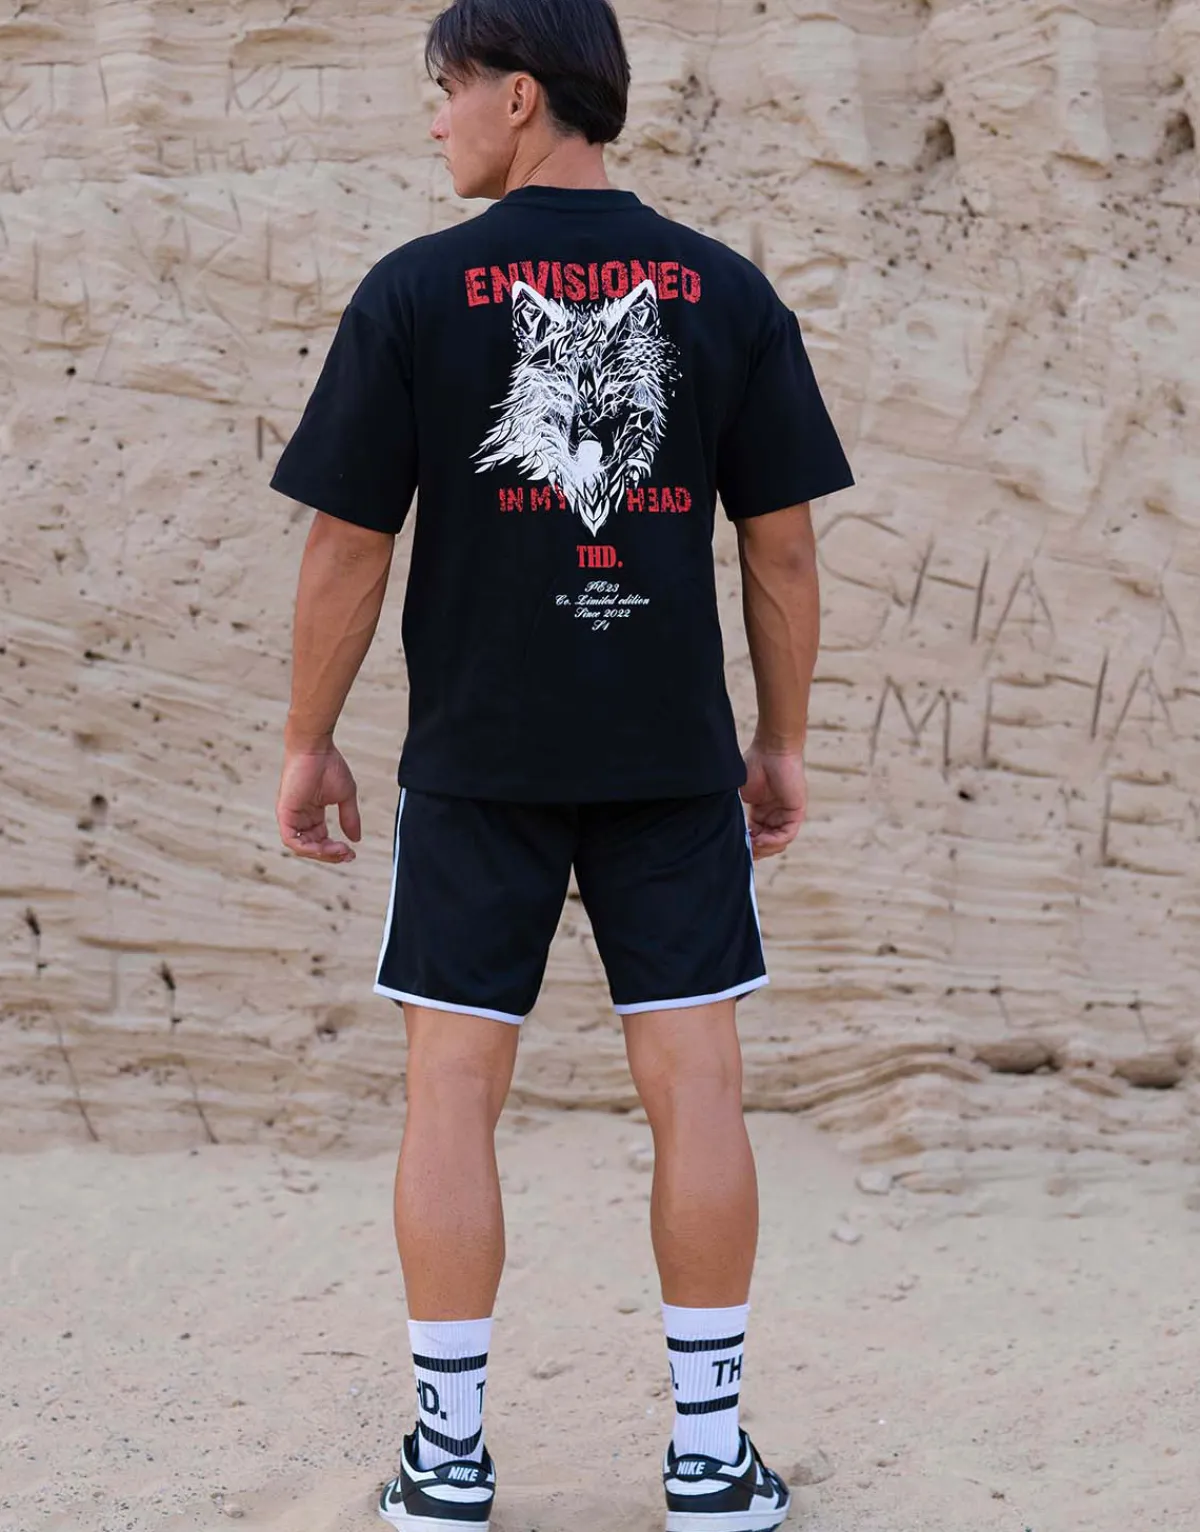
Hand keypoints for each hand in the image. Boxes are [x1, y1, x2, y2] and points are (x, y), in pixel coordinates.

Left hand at [277, 741, 361, 863]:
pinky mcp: (284, 813)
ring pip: (301, 847)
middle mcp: (300, 817)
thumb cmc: (328, 765)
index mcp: (312, 813)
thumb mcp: (345, 796)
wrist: (316, 748)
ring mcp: (291, 815)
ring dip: (321, 853)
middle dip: (330, 854)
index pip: (321, 840)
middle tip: (347, 854)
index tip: (352, 852)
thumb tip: (356, 839)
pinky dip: (306, 848)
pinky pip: (291, 839)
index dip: (335, 850)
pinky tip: (323, 847)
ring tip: (338, 850)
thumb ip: (349, 818)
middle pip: (312, 847)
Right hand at [741, 743, 807, 860]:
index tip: (733, 846)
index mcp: (762, 812)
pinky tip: (761, 840)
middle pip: (767, 843)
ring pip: (778, 843)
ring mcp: (786, 815)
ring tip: (752, 846)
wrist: (771, 750)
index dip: (746, 845)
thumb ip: (736, 812)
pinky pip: (787, 834)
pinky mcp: (796, 812)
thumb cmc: (755, 764)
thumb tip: (724, 831)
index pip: (756, 837)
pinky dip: (774, 841)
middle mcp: (775, 816)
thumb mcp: (741, 794)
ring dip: (764, 848)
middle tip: (743, 851)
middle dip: (755, 850)